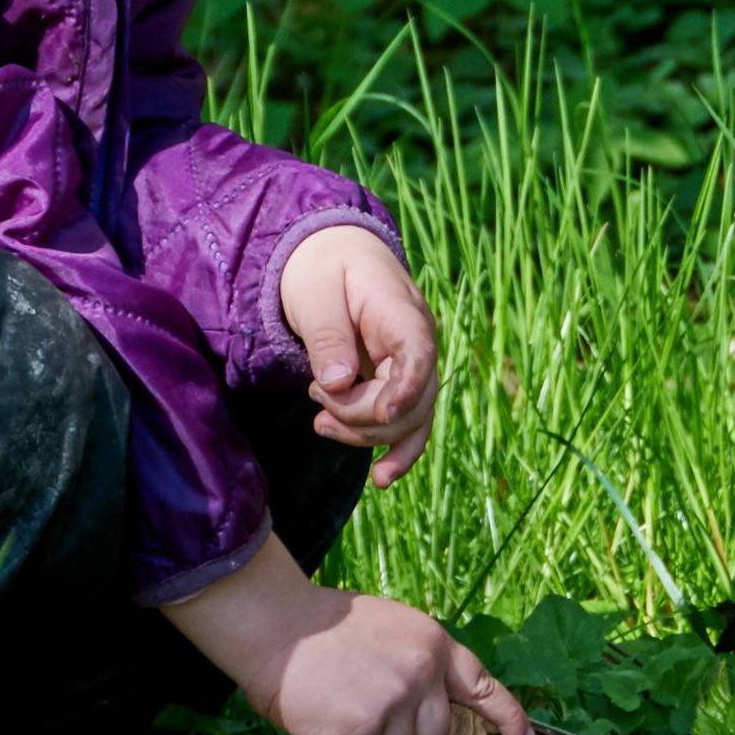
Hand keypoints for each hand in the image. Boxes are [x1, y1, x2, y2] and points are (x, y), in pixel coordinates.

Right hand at [163, 534, 530, 734]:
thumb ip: (419, 664)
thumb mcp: (392, 629)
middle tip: (367, 713)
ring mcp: (396, 703)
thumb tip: (435, 708)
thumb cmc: (325, 627)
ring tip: (339, 704)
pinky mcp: (364, 731)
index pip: (482, 686)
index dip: (506, 716)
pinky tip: (324, 718)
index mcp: (434, 645)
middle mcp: (423, 674)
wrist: (279, 627)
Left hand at [279, 224, 437, 486]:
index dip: (406, 388)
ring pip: (408, 420)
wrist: (332, 256)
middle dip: (361, 415)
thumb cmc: (322, 268)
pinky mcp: (398, 384)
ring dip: (364, 435)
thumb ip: (328, 335)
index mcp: (402, 313)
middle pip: (411, 399)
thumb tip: (338, 382)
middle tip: (316, 395)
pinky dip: (394, 450)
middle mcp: (417, 344)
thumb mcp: (315, 293)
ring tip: (320, 424)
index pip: (418, 356)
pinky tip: (381, 478)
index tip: (382, 414)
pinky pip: (406, 424)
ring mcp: (411, 367)